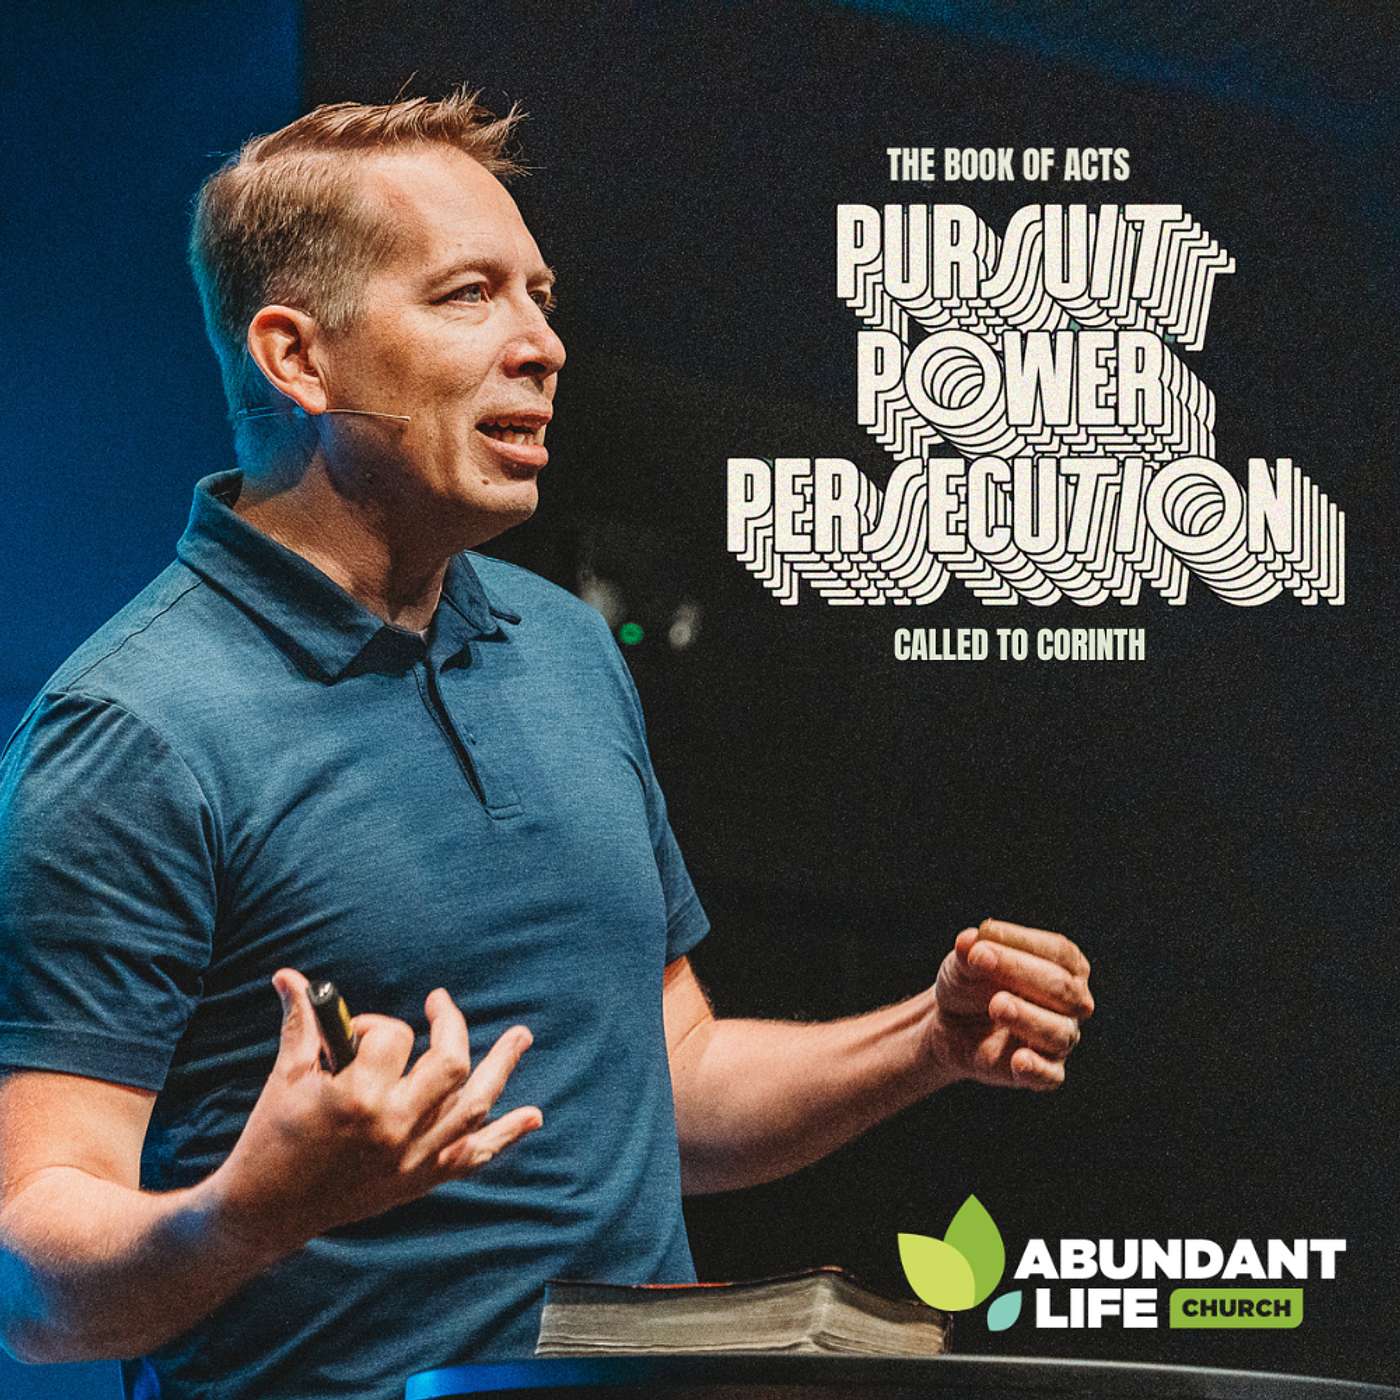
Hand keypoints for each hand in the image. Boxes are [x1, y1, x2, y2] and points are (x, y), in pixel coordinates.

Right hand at [208, 969, 541, 1255]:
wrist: (266, 1212)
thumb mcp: (286, 1076)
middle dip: (451, 1026)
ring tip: (522, 1036)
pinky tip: (532, 1116)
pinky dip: (504, 1136)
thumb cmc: (272, 1136)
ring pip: (474, 1106)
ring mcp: (412, 1157)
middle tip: (441, 1004)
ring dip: (502, 1068)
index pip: (391, 1037)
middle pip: (451, 1064)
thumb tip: (290, 975)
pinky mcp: (418, 1181)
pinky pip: (472, 1156)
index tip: (353, 1034)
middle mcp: (395, 1127)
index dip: (372, 1024)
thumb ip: (301, 1022)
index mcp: (359, 1097)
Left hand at [928, 918, 1092, 1091]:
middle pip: (1063, 988)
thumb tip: (969, 942)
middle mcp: (1072, 1002)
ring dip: (1027, 1017)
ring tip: (995, 1005)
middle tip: (982, 960)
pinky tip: (1018, 1060)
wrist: (951, 1023)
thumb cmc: (971, 982)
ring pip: (1059, 1032)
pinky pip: (1051, 1075)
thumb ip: (969, 953)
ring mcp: (1060, 1037)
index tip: (985, 932)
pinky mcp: (1044, 1071)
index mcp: (1065, 966)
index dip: (1024, 941)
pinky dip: (1037, 1068)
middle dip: (1021, 972)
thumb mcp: (964, 962)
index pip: (1059, 952)